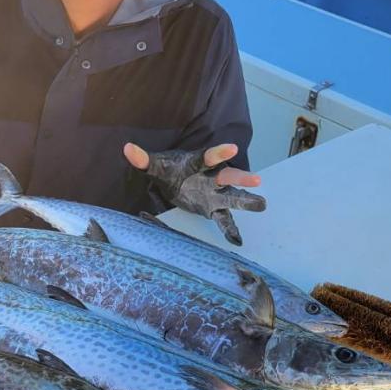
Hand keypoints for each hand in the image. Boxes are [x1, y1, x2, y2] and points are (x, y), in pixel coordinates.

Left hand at [123, 142, 264, 245]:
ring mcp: (215, 192)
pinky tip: (237, 240)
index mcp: (196, 163)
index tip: (233, 148)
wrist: (175, 178)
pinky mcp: (213, 207)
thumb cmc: (169, 169)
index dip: (219, 153)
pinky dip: (230, 229)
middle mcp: (210, 176)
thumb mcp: (156, 165)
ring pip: (232, 196)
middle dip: (241, 178)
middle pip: (227, 176)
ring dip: (246, 200)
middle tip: (256, 179)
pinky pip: (224, 218)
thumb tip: (127, 149)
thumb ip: (143, 159)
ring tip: (262, 204)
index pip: (207, 157)